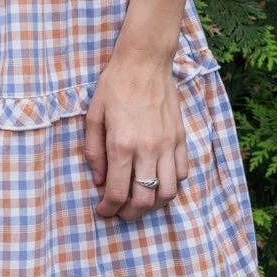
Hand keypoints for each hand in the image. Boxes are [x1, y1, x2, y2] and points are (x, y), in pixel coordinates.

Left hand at [83, 48, 190, 222]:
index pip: (117, 193)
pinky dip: (171, 185)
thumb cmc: (115, 85)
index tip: (102, 212)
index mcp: (122, 145)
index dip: (108, 210)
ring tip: (141, 202)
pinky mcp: (180, 138)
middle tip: (120, 212)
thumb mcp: (93, 116)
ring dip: (154, 205)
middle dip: (130, 214)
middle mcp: (147, 150)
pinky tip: (158, 181)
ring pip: (168, 192)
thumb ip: (93, 151)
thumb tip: (99, 180)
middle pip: (144, 200)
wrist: (145, 61)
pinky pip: (183, 173)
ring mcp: (168, 145)